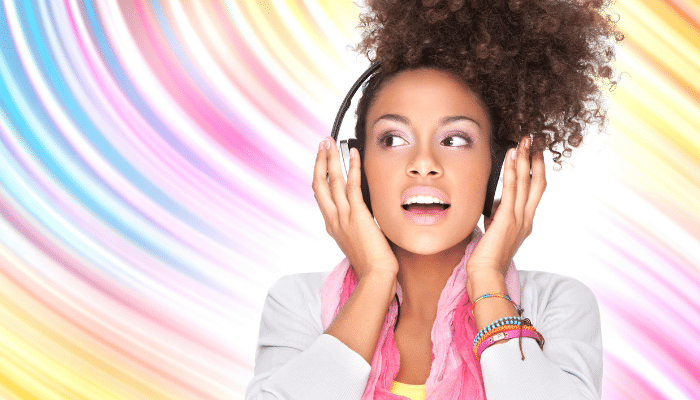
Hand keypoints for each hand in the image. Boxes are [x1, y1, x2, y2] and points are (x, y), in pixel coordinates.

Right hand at [312, 137, 398, 280]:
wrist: (375, 275)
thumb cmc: (372, 264)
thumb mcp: (358, 242)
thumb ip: (356, 227)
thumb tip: (364, 217)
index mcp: (332, 226)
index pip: (321, 196)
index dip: (319, 176)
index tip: (322, 162)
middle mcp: (333, 219)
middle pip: (319, 184)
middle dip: (319, 161)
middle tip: (322, 143)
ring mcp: (343, 216)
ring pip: (332, 180)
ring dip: (330, 158)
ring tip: (330, 141)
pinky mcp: (357, 214)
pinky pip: (352, 185)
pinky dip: (352, 167)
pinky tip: (353, 154)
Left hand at [467, 135, 546, 279]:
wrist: (486, 276)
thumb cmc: (486, 260)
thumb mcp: (495, 234)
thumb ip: (497, 219)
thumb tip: (492, 207)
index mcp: (524, 224)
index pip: (535, 192)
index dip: (536, 172)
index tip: (533, 155)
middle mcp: (526, 219)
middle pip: (538, 183)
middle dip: (536, 160)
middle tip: (534, 141)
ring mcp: (519, 219)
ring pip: (527, 182)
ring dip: (525, 159)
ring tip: (525, 141)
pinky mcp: (507, 218)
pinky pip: (512, 189)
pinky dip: (512, 170)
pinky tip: (511, 156)